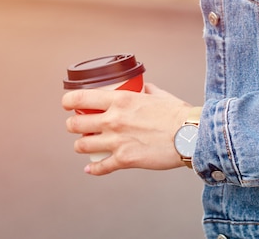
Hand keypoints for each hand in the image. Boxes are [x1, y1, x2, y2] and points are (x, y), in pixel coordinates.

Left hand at [62, 83, 192, 175]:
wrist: (191, 135)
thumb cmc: (178, 114)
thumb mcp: (158, 94)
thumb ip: (145, 90)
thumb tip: (141, 87)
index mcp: (120, 99)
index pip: (80, 98)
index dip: (68, 101)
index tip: (67, 104)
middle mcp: (113, 119)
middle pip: (75, 124)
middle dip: (72, 126)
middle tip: (76, 126)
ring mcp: (117, 141)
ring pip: (82, 146)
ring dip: (80, 146)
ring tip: (84, 145)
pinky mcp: (125, 160)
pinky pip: (100, 167)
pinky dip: (93, 169)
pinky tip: (90, 169)